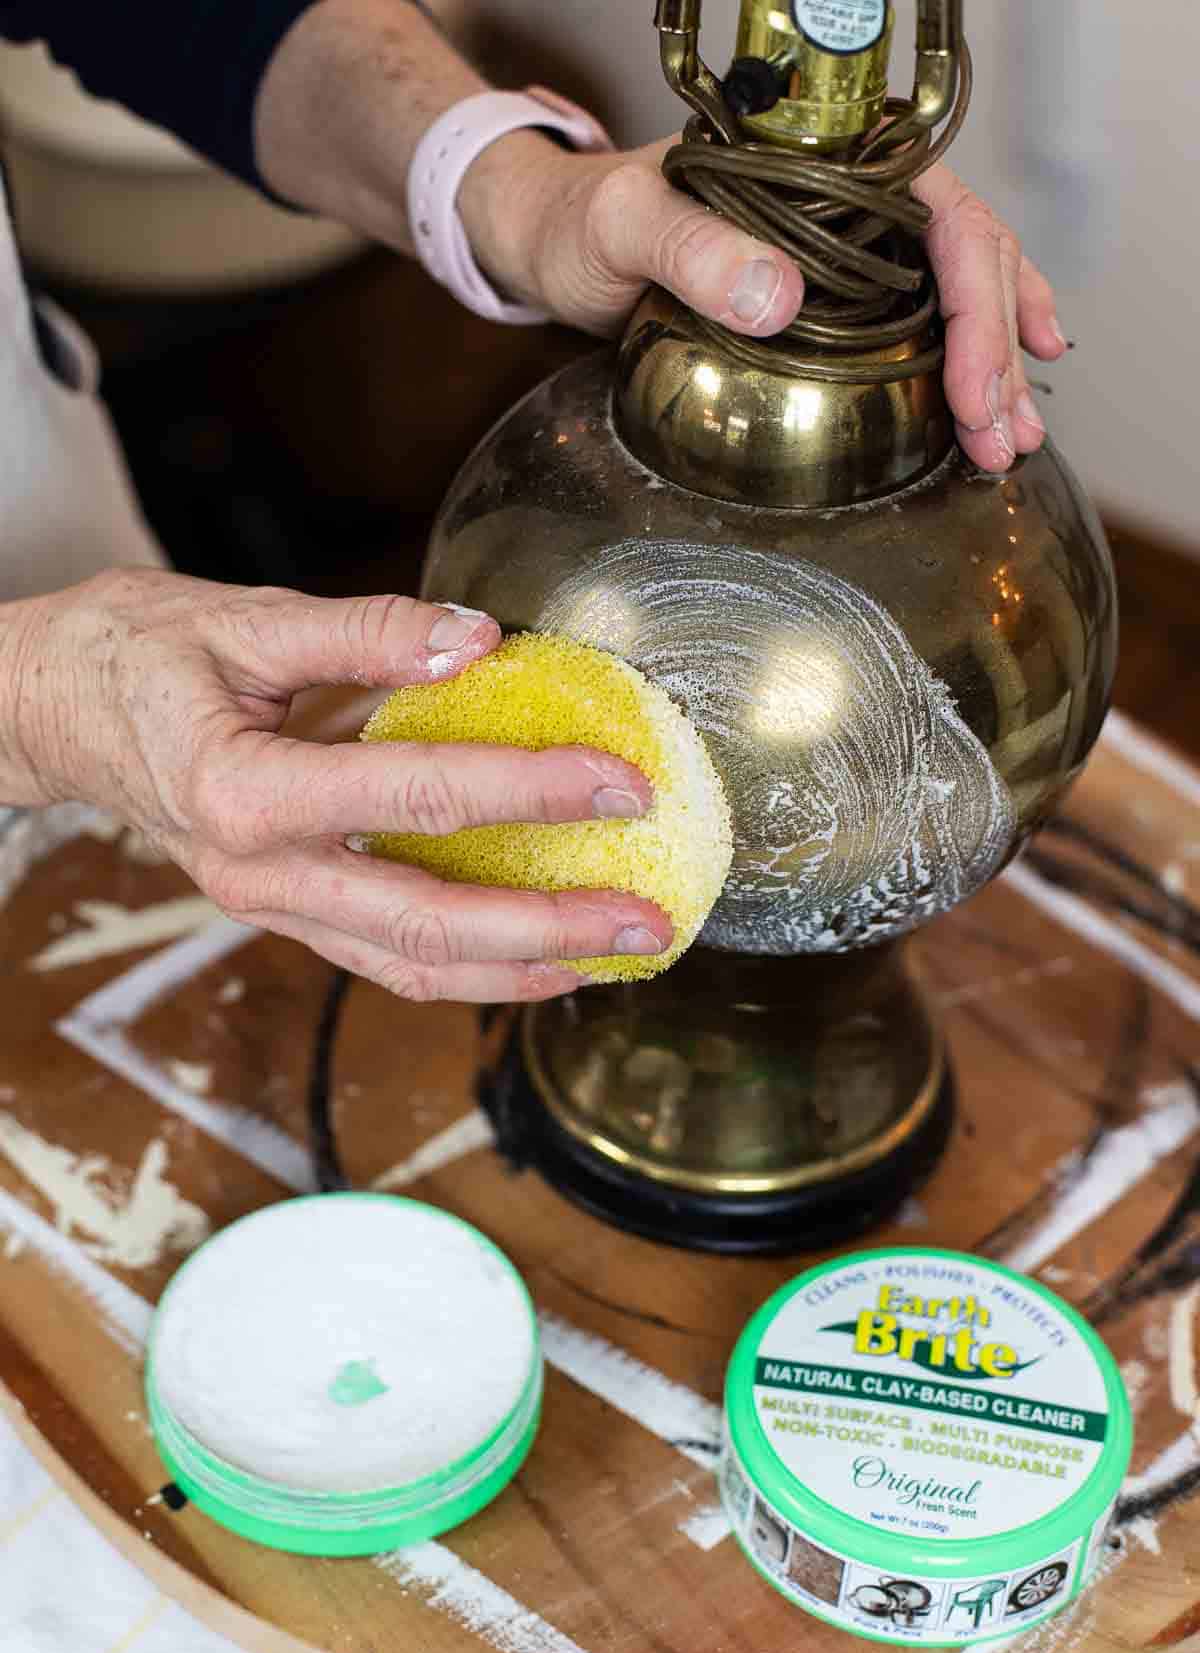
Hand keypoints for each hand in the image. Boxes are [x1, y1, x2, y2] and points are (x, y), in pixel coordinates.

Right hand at [0, 571, 671, 1001]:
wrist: (51, 709)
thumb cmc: (134, 655)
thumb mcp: (243, 618)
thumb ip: (365, 632)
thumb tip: (478, 637)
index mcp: (240, 792)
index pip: (413, 798)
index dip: (527, 790)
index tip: (619, 781)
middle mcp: (254, 872)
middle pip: (422, 927)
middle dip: (546, 929)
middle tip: (646, 920)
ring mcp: (267, 905)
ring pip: (406, 967)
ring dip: (517, 971)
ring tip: (611, 960)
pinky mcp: (283, 911)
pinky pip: (384, 958)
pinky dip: (468, 965)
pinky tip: (535, 953)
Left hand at [461, 135, 1064, 475]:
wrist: (552, 242)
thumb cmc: (581, 221)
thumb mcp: (624, 225)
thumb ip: (693, 249)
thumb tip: (779, 298)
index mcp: (828, 162)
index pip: (944, 218)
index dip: (975, 305)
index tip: (973, 389)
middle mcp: (853, 200)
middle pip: (967, 262)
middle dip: (997, 352)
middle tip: (998, 436)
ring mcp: (846, 251)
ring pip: (955, 296)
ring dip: (994, 368)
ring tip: (1009, 441)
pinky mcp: (827, 301)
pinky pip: (914, 324)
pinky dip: (960, 361)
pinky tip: (991, 398)